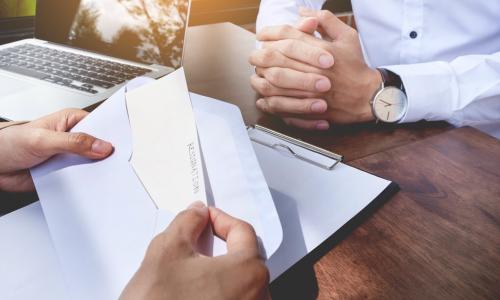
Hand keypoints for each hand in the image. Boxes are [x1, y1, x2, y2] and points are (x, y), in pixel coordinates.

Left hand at [0, 109, 113, 192]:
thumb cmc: (9, 143)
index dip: (112, 134)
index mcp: (71, 121)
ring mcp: (70, 156)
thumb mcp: (43, 139)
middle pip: (100, 146)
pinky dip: (87, 183)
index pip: (100, 125)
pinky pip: (82, 179)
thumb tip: (101, 146)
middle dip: (107, 155)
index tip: (124, 143)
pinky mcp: (66, 173)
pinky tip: (92, 185)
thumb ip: (73, 142)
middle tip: (117, 162)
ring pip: (93, 164)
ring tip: (107, 176)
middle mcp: (74, 138)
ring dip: (97, 171)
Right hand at [121, 202, 270, 299]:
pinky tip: (195, 291)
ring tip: (192, 269)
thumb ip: (188, 222)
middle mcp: (257, 297)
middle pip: (245, 257)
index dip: (220, 219)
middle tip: (198, 238)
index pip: (243, 232)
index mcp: (248, 272)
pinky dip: (220, 291)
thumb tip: (197, 214)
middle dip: (222, 244)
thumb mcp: (167, 249)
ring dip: (221, 269)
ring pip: (240, 282)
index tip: (205, 218)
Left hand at [249, 9, 381, 129]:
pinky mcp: (308, 109)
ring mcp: (310, 91)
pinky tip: (264, 98)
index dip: (270, 34)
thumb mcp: (347, 36)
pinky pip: (281, 106)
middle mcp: (314, 69)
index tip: (261, 36)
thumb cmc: (356, 66)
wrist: (367, 96)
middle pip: (275, 58)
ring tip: (257, 76)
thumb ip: (325, 20)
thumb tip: (302, 13)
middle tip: (254, 56)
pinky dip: (269, 102)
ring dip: (260, 78)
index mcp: (322, 50)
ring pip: (273, 83)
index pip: (287, 36)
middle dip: (259, 55)